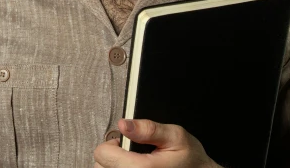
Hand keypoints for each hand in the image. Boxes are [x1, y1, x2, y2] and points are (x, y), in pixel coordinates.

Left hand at [93, 118, 220, 167]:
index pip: (101, 154)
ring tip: (133, 163)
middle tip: (132, 153)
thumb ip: (148, 129)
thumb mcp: (175, 136)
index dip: (112, 143)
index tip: (126, 142)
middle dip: (112, 156)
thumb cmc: (190, 159)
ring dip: (114, 166)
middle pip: (99, 166)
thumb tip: (124, 124)